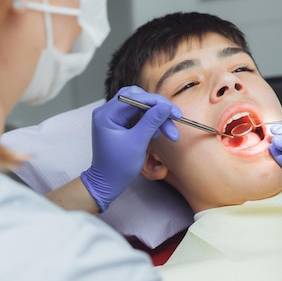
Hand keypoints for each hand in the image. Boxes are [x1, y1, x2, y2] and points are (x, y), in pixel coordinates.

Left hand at [80, 86, 181, 211]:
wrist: (107, 183)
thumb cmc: (118, 167)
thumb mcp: (138, 143)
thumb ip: (151, 121)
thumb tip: (166, 106)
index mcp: (106, 114)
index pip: (136, 98)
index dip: (158, 103)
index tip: (175, 113)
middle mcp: (107, 111)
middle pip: (138, 98)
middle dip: (157, 109)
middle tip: (174, 119)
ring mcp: (112, 117)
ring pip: (139, 106)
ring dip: (155, 116)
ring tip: (168, 132)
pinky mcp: (118, 123)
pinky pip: (136, 114)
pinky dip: (149, 121)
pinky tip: (156, 133)